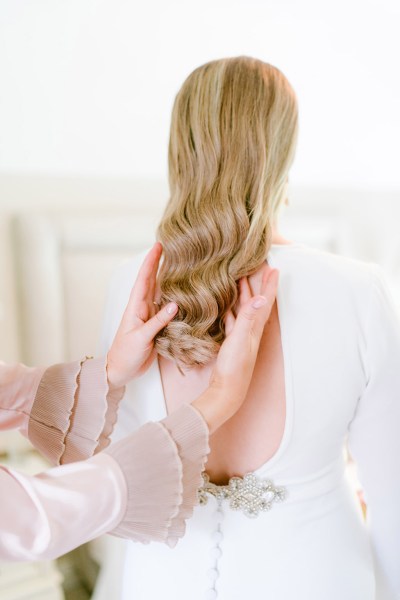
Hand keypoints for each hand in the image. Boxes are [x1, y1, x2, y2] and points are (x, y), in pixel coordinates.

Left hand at [106, 243, 177, 388]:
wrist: (120, 370)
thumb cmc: (125, 354)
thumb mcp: (141, 338)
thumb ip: (157, 322)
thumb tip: (175, 305)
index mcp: (136, 307)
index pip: (144, 279)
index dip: (151, 262)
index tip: (158, 246)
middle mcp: (143, 308)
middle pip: (152, 281)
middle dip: (159, 263)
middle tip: (170, 247)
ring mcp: (149, 316)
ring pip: (159, 292)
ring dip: (167, 277)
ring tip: (178, 263)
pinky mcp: (156, 326)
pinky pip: (166, 307)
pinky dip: (174, 297)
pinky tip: (181, 291)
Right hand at [192, 265, 278, 432]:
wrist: (227, 391)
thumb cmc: (234, 367)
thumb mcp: (240, 340)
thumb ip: (247, 318)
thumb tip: (260, 298)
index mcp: (255, 327)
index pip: (265, 301)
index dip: (269, 285)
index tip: (274, 268)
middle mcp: (251, 329)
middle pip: (257, 301)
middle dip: (259, 284)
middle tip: (260, 267)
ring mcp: (242, 336)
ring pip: (244, 309)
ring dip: (244, 294)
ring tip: (240, 279)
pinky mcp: (232, 342)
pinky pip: (232, 319)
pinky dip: (231, 309)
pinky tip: (224, 304)